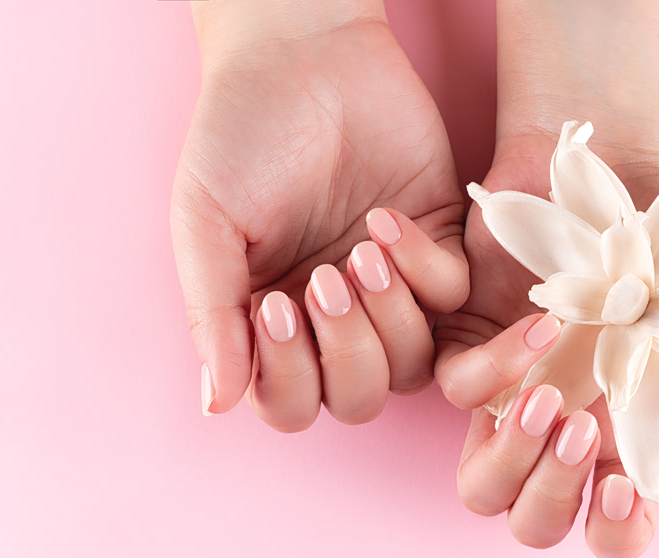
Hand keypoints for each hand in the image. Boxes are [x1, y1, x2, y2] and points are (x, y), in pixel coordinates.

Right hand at [171, 5, 467, 429]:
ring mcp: (391, 289)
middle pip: (360, 396)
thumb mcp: (206, 223)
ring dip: (390, 319)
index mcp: (273, 323)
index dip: (289, 376)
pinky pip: (452, 297)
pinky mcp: (439, 248)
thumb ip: (213, 314)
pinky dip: (424, 268)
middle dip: (348, 351)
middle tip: (324, 280)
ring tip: (360, 252)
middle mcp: (335, 319)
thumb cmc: (240, 134)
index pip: (289, 401)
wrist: (304, 54)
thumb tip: (216, 403)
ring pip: (413, 362)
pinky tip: (387, 218)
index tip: (277, 307)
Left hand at [434, 0, 658, 557]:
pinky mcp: (471, 344)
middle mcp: (566, 428)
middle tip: (583, 429)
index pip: (611, 528)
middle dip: (552, 496)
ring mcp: (515, 393)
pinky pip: (456, 389)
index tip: (625, 488)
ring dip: (511, 455)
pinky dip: (492, 368)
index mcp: (626, 438)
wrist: (628, 164)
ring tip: (549, 398)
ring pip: (479, 482)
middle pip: (533, 521)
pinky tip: (542, 323)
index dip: (616, 531)